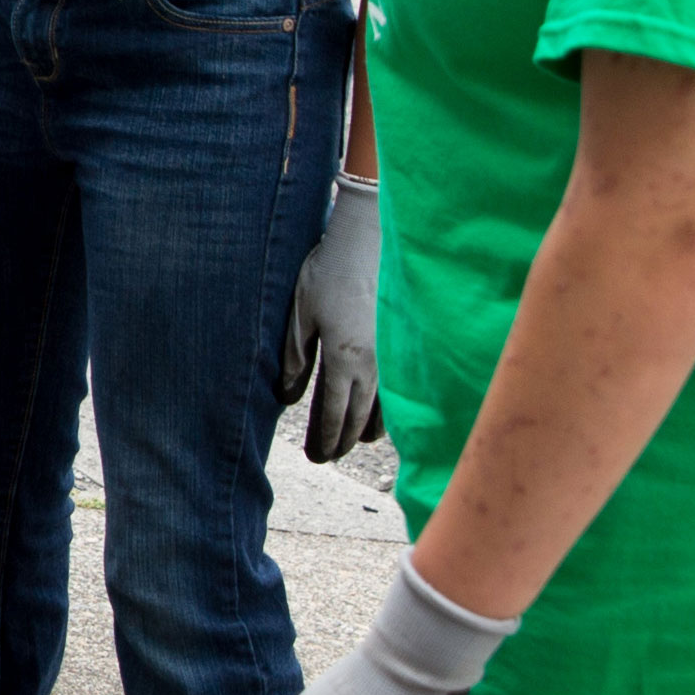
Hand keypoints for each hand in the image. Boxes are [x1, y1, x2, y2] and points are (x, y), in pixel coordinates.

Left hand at [280, 179, 384, 462]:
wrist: (371, 238)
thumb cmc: (329, 273)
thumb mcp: (300, 315)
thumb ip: (294, 359)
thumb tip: (288, 398)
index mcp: (344, 359)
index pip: (335, 413)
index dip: (325, 438)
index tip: (318, 456)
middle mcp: (375, 364)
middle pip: (360, 418)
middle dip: (342, 440)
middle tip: (327, 456)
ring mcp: (395, 355)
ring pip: (385, 408)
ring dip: (367, 428)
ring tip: (351, 439)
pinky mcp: (406, 344)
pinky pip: (400, 389)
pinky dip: (389, 408)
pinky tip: (379, 412)